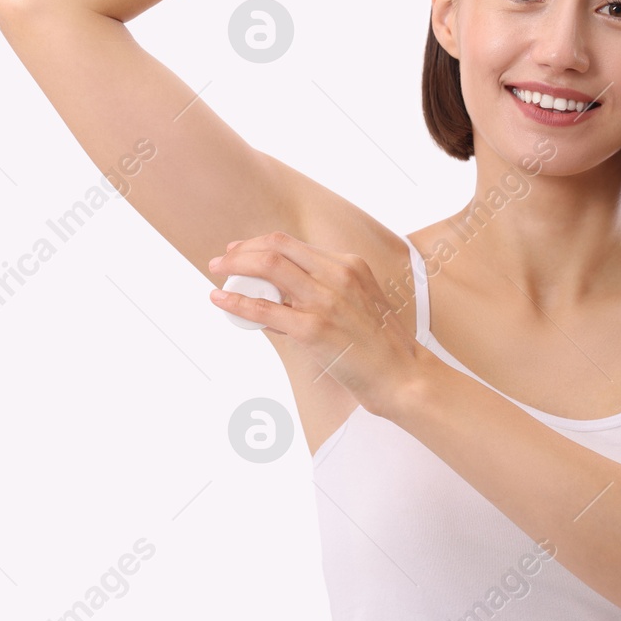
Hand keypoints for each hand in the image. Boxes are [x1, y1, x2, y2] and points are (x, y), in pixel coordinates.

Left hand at [208, 231, 424, 414]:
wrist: (403, 377)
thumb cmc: (381, 347)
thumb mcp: (360, 304)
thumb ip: (324, 294)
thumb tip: (276, 300)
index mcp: (349, 265)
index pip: (291, 243)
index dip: (258, 244)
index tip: (240, 252)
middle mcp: (338, 275)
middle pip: (275, 248)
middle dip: (241, 251)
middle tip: (221, 262)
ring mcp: (326, 301)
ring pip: (268, 268)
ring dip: (234, 268)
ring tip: (217, 276)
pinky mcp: (315, 329)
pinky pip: (264, 309)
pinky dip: (236, 301)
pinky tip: (220, 300)